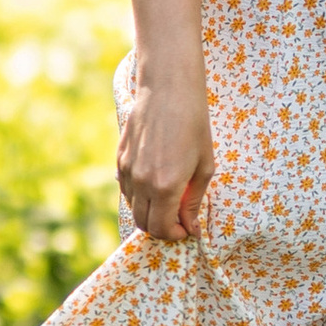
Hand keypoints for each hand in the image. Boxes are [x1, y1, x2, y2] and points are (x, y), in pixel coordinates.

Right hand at [118, 62, 213, 240]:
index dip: (176, 235)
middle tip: (178, 219)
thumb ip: (194, 200)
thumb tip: (191, 226)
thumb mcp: (204, 165)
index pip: (162, 229)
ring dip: (149, 212)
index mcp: (166, 186)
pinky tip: (155, 183)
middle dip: (162, 228)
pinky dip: (139, 196)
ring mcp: (127, 170)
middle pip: (144, 224)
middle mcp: (142, 182)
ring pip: (132, 208)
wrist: (169, 90)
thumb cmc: (194, 125)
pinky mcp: (120, 159)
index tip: (187, 229)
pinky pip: (126, 190)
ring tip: (168, 199)